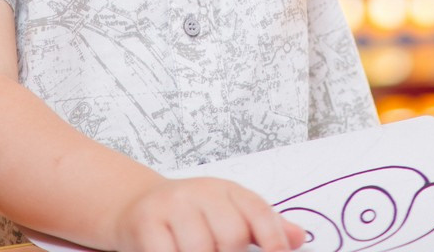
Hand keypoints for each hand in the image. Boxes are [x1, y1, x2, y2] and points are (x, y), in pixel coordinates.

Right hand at [111, 175, 304, 251]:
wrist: (135, 205)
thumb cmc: (188, 217)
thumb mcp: (226, 212)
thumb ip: (260, 226)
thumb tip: (298, 239)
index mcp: (225, 189)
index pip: (257, 211)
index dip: (273, 240)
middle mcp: (199, 192)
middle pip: (232, 236)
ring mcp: (172, 206)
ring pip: (202, 250)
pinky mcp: (146, 224)